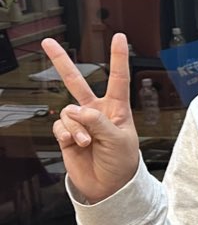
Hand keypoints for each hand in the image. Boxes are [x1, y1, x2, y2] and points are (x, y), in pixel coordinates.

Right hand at [40, 33, 139, 202]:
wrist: (109, 186)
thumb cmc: (122, 163)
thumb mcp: (119, 140)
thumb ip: (98, 122)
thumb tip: (75, 109)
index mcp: (117, 109)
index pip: (118, 79)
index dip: (119, 58)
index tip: (120, 37)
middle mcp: (97, 112)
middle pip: (77, 82)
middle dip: (61, 62)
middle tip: (47, 42)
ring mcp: (80, 123)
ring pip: (68, 111)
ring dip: (76, 127)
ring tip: (86, 143)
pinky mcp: (66, 135)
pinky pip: (60, 126)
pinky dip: (67, 135)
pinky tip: (75, 144)